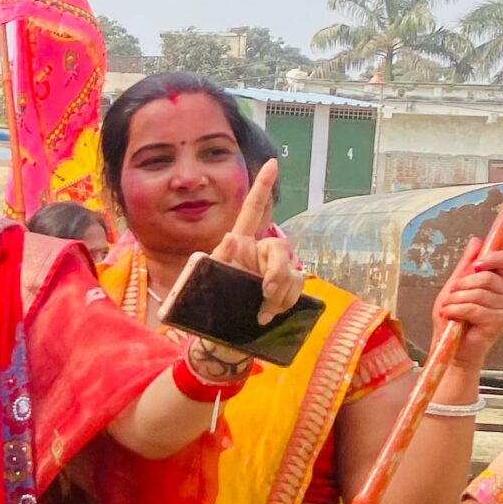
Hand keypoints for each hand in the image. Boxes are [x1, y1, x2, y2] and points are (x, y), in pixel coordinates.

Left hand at [208, 160, 303, 324]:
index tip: (273, 163)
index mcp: (239, 245)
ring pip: (291, 270)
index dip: (262, 188)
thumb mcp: (206, 282)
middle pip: (281, 247)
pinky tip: (267, 315)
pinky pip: (296, 287)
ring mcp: (275, 271)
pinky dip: (284, 302)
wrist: (220, 339)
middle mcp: (260, 253)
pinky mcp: (285, 290)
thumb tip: (232, 237)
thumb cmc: (209, 307)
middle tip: (265, 292)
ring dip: (280, 293)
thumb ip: (219, 260)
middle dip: (277, 270)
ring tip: (261, 311)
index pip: (252, 211)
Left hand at [433, 237, 502, 371]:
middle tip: (451, 297)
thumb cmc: (453, 317)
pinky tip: (451, 316)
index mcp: (499, 281)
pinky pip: (474, 307)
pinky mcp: (500, 321)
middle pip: (486, 276)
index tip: (476, 264)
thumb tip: (477, 240)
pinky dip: (456, 310)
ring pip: (477, 292)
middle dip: (461, 285)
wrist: (451, 347)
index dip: (495, 257)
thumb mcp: (455, 286)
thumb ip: (466, 265)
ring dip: (455, 300)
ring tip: (450, 309)